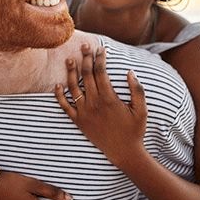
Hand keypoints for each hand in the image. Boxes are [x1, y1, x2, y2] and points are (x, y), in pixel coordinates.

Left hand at [54, 44, 146, 168]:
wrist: (124, 153)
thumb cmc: (135, 130)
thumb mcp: (142, 110)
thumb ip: (137, 90)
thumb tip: (129, 72)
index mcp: (109, 99)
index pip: (101, 72)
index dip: (100, 58)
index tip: (100, 49)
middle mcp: (94, 103)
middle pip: (86, 75)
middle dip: (85, 58)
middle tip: (84, 46)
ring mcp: (84, 112)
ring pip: (74, 87)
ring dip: (71, 72)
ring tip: (70, 59)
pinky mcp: (78, 122)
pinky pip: (65, 106)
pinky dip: (59, 95)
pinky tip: (57, 85)